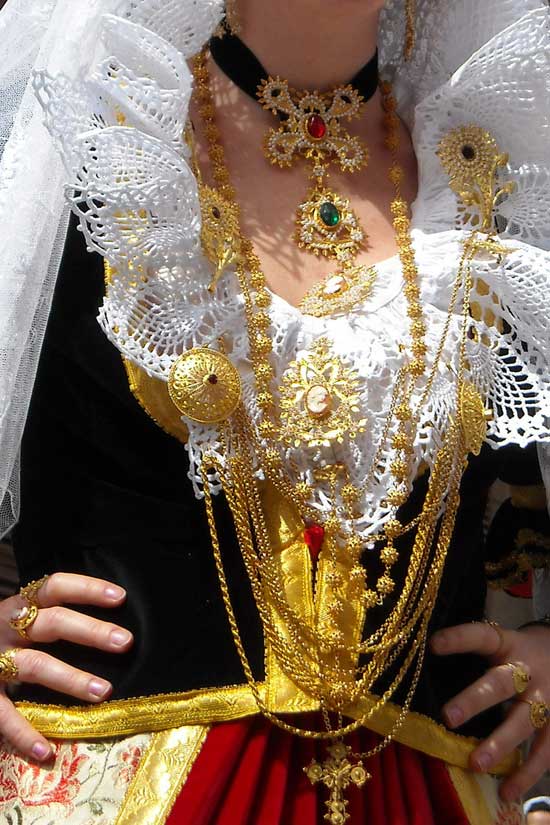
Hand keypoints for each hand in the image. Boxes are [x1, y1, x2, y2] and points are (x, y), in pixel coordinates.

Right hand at [0, 573, 132, 761]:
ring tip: (103, 691)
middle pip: (53, 622)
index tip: (120, 597)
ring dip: (71, 678)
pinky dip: (24, 733)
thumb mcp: (18, 621)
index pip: (54, 587)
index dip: (86, 589)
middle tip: (125, 641)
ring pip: (35, 665)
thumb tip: (108, 629)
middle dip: (91, 631)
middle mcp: (5, 628)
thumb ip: (50, 620)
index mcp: (19, 606)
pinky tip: (47, 751)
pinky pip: (3, 714)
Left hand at [431, 621, 549, 800]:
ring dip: (500, 745)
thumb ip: (470, 653)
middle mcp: (526, 670)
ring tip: (476, 765)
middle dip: (475, 701)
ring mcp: (545, 698)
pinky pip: (546, 750)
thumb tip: (423, 666)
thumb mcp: (499, 644)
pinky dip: (527, 773)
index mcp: (506, 645)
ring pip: (524, 722)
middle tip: (449, 718)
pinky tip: (507, 791)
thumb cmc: (518, 653)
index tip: (434, 644)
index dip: (459, 639)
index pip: (481, 636)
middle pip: (500, 684)